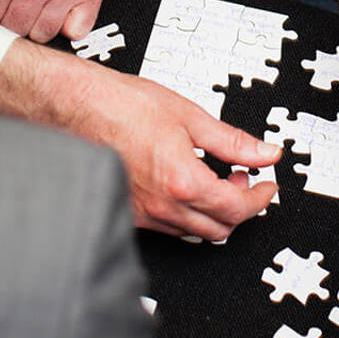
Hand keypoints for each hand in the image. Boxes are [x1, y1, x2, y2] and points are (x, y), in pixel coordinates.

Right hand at [0, 41, 281, 239]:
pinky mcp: (128, 214)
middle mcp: (162, 207)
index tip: (266, 184)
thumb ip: (232, 140)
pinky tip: (186, 184)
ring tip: (216, 178)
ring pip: (194, 232)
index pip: (236, 208)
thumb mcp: (188, 115)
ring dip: (214, 212)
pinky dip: (188, 212)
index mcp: (182, 181)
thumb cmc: (120, 105)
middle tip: (244, 179)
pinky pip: (168, 227)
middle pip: (219, 229)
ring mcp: (142, 215)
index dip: (259, 198)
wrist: (72, 107)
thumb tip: (264, 153)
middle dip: (240, 208)